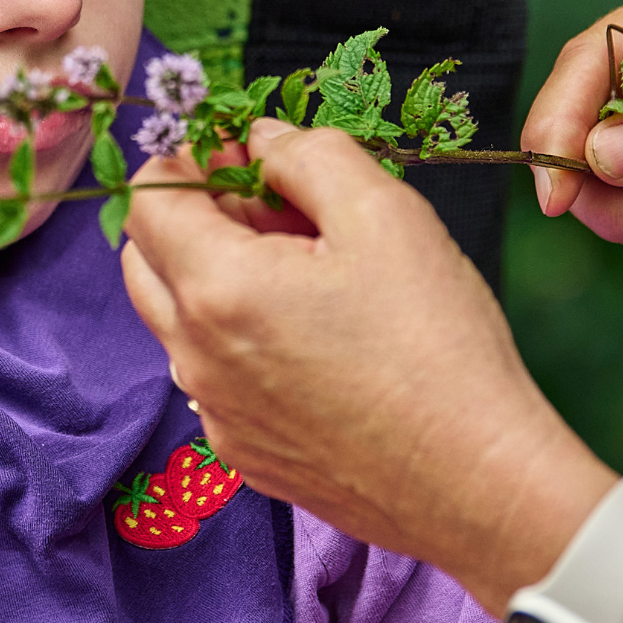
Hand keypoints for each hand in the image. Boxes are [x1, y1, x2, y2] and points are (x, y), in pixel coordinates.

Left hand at [120, 119, 614, 613]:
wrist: (476, 482)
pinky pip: (215, 374)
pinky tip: (317, 333)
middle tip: (273, 204)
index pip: (147, 201)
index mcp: (216, 288)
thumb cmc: (436, 343)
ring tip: (307, 267)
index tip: (247, 155)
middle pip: (147, 260)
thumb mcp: (384, 212)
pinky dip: (241, 336)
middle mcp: (194, 356)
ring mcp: (216, 413)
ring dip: (216, 276)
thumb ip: (309, 155)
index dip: (192, 161)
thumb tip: (263, 140)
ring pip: (179, 320)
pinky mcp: (245, 453)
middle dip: (194, 216)